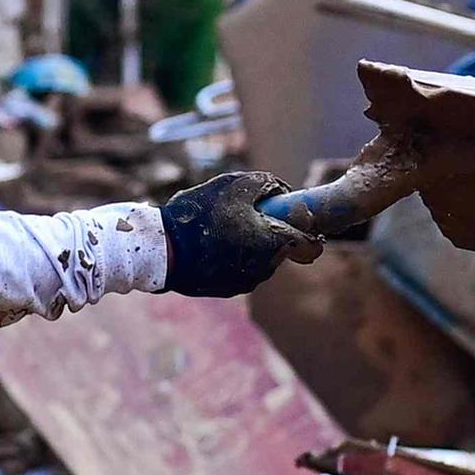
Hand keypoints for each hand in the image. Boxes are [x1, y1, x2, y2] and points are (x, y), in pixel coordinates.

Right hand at [158, 170, 314, 296]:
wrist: (164, 251)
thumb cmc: (201, 216)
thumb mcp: (235, 186)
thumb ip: (266, 185)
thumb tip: (280, 192)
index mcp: (274, 243)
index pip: (310, 246)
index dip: (307, 230)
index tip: (295, 219)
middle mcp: (265, 268)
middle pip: (280, 248)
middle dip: (269, 232)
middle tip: (244, 215)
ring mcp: (246, 282)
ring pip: (259, 258)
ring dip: (249, 244)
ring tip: (220, 228)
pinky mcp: (227, 289)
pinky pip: (239, 268)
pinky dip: (232, 256)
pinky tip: (209, 244)